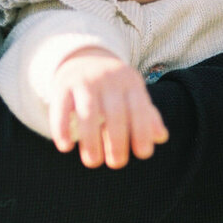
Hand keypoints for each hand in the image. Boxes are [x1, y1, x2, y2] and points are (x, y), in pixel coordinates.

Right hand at [49, 48, 168, 168]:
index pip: (139, 108)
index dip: (143, 131)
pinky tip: (65, 147)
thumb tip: (162, 137)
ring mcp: (85, 81)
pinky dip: (61, 128)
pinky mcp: (63, 85)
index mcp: (130, 82)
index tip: (143, 154)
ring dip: (91, 139)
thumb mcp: (133, 95)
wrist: (83, 58)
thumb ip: (147, 116)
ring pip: (88, 112)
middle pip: (115, 112)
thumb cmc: (114, 88)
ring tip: (93, 162)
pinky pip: (61, 108)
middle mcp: (108, 79)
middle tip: (116, 164)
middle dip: (117, 141)